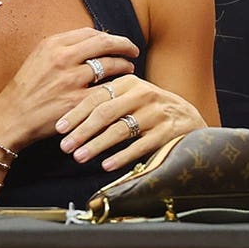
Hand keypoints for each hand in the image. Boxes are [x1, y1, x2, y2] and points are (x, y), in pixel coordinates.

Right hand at [0, 27, 139, 149]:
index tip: (117, 41)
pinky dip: (117, 89)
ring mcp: (70, 80)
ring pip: (110, 65)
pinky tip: (120, 91)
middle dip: (123, 45)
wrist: (12, 117)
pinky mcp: (77, 102)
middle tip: (133, 50)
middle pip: (104, 43)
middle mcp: (62, 58)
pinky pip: (107, 91)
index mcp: (52, 45)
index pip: (90, 33)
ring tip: (129, 70)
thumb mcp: (38, 59)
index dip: (109, 36)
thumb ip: (62, 49)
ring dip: (124, 66)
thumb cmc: (25, 89)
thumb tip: (92, 42)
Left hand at [54, 74, 206, 171]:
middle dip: (82, 131)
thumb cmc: (149, 109)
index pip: (96, 97)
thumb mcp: (130, 96)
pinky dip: (121, 156)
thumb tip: (70, 118)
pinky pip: (140, 146)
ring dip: (97, 145)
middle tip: (65, 146)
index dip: (76, 113)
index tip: (59, 128)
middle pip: (105, 113)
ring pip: (120, 130)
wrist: (189, 118)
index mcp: (128, 82)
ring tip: (80, 157)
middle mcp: (143, 94)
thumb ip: (106, 100)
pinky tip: (106, 165)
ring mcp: (156, 113)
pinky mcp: (168, 132)